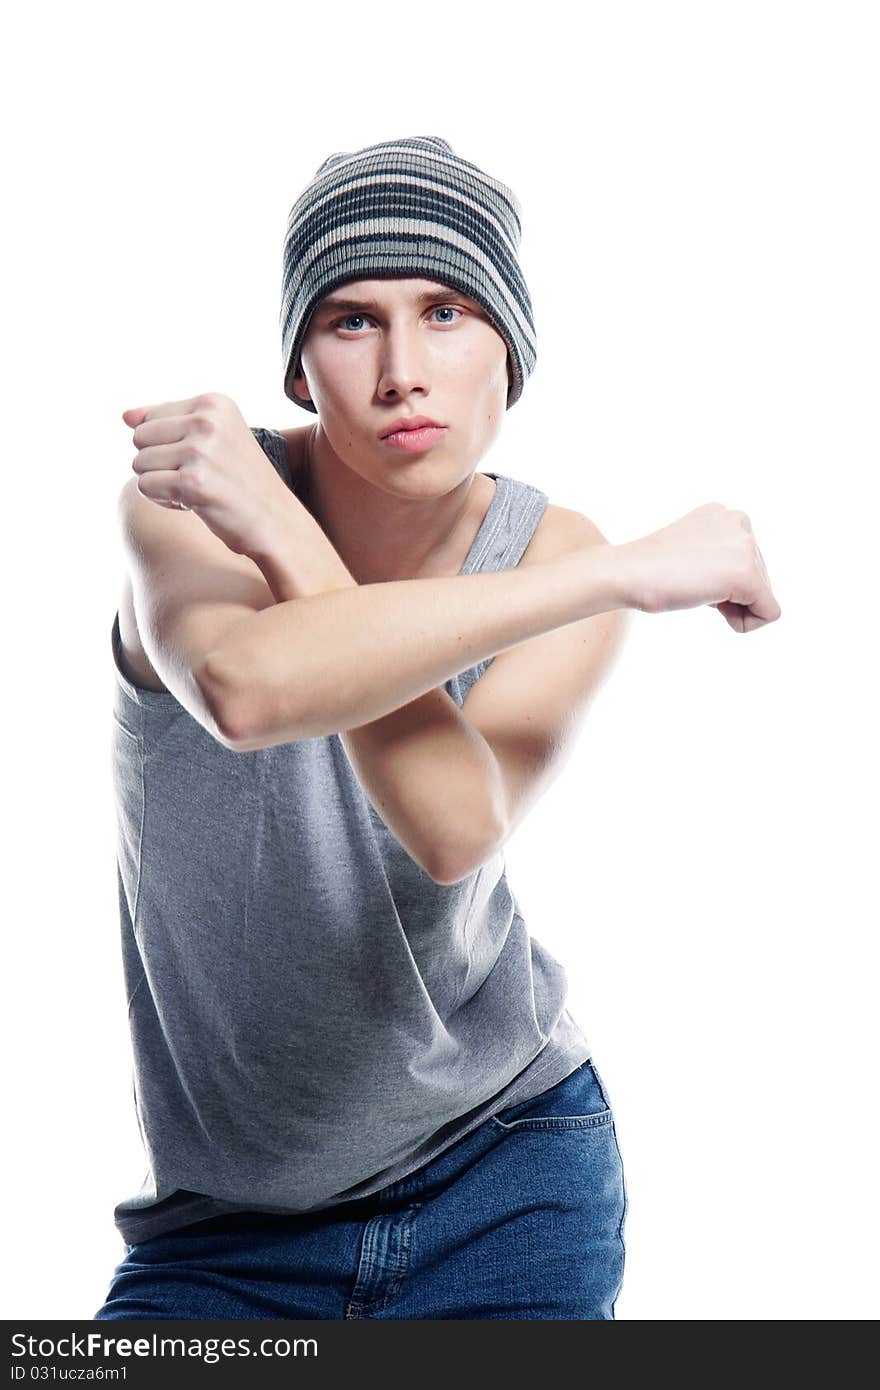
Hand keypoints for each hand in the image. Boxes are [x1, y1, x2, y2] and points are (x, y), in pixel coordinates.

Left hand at [123, 392, 292, 556]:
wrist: (276, 522)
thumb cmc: (241, 481)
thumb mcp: (213, 439)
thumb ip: (167, 422)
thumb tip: (124, 415)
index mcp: (214, 402)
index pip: (149, 418)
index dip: (166, 446)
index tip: (201, 459)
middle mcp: (207, 421)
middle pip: (139, 438)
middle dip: (158, 463)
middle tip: (195, 477)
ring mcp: (200, 451)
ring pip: (139, 464)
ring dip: (160, 484)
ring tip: (195, 490)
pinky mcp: (192, 483)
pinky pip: (146, 487)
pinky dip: (163, 501)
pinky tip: (192, 504)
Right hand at [614, 502, 781, 631]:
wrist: (627, 572)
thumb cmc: (647, 570)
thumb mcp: (690, 552)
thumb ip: (717, 556)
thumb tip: (736, 583)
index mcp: (724, 515)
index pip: (746, 562)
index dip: (720, 582)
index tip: (690, 575)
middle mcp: (739, 522)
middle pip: (759, 579)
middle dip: (729, 595)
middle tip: (691, 586)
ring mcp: (745, 547)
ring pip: (763, 596)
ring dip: (732, 607)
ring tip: (696, 590)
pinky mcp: (746, 575)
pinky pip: (768, 613)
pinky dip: (745, 623)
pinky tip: (713, 608)